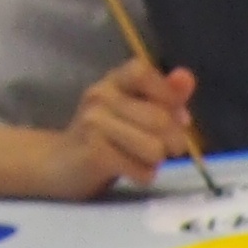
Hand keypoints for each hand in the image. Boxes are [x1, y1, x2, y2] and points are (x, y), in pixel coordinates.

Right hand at [0, 59, 199, 199]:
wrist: (60, 164)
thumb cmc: (107, 137)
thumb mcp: (136, 110)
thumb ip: (164, 95)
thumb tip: (187, 78)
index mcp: (115, 81)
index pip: (144, 72)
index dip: (168, 96)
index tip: (179, 117)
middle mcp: (101, 95)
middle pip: (161, 119)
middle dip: (174, 142)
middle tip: (165, 150)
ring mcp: (94, 123)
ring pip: (155, 148)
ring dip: (156, 161)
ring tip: (141, 159)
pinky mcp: (94, 153)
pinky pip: (142, 170)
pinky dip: (143, 176)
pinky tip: (129, 171)